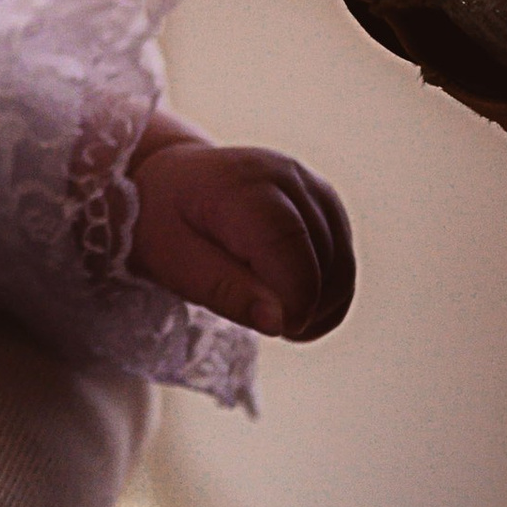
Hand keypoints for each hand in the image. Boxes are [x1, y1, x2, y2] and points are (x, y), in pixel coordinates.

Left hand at [128, 135, 355, 339]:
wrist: (170, 184)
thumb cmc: (163, 224)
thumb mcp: (172, 262)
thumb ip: (224, 289)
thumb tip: (279, 321)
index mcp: (242, 186)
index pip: (291, 248)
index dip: (296, 300)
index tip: (279, 329)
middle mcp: (287, 177)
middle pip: (325, 261)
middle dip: (306, 310)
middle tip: (269, 326)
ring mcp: (312, 188)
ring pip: (342, 267)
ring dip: (319, 308)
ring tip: (276, 318)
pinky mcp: (326, 205)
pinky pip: (343, 262)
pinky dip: (327, 296)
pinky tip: (293, 306)